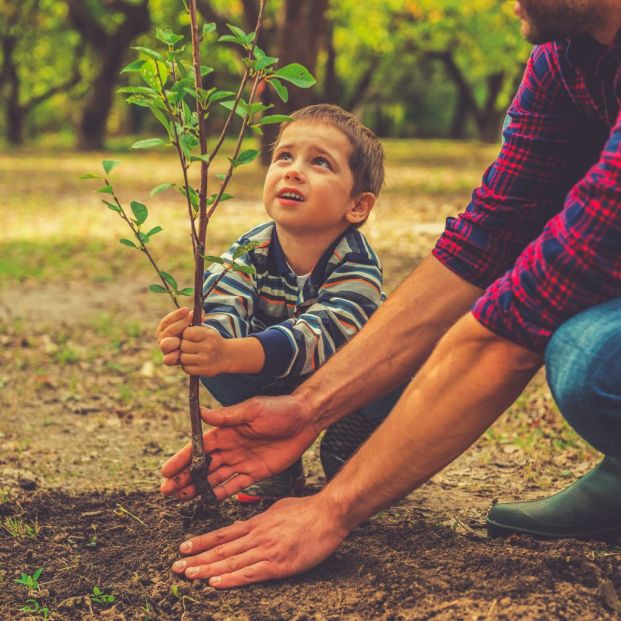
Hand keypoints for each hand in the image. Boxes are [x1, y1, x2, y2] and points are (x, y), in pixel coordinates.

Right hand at [156, 307, 192, 365]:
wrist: (195, 351)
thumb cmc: (192, 335)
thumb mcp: (194, 326)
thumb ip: (196, 320)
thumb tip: (202, 314)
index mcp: (165, 329)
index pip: (167, 321)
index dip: (176, 315)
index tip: (186, 310)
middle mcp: (163, 338)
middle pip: (167, 331)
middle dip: (179, 324)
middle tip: (190, 318)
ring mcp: (166, 350)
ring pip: (165, 344)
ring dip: (173, 340)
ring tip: (182, 338)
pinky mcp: (169, 360)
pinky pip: (167, 360)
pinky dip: (172, 356)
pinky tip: (179, 353)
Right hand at [160, 394, 318, 500]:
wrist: (306, 419)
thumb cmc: (280, 409)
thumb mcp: (252, 410)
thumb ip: (227, 416)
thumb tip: (200, 412)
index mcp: (227, 430)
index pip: (198, 447)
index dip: (181, 459)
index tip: (165, 471)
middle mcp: (231, 447)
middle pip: (202, 465)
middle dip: (184, 478)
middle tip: (166, 491)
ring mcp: (242, 461)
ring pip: (214, 478)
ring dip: (197, 487)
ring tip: (179, 498)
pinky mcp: (256, 472)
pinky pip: (234, 485)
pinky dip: (220, 493)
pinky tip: (206, 500)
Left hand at [170, 493, 348, 587]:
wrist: (328, 514)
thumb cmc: (307, 510)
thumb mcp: (277, 509)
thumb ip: (259, 519)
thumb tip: (242, 525)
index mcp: (257, 523)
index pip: (223, 534)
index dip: (202, 542)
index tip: (184, 548)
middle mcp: (257, 535)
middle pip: (221, 550)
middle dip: (197, 558)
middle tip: (175, 567)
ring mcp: (267, 550)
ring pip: (231, 561)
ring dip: (207, 569)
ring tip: (188, 575)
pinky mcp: (278, 564)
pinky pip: (250, 573)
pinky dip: (231, 579)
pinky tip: (215, 583)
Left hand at [178, 325, 228, 376]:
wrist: (226, 356)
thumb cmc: (211, 341)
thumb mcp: (206, 331)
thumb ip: (193, 327)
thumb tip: (183, 320)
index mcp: (208, 335)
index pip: (187, 333)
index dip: (185, 334)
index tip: (189, 336)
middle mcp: (208, 347)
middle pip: (183, 346)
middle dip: (183, 346)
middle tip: (189, 346)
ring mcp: (206, 360)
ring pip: (183, 358)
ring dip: (184, 356)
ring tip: (191, 354)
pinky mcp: (204, 371)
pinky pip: (186, 368)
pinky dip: (187, 366)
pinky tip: (193, 362)